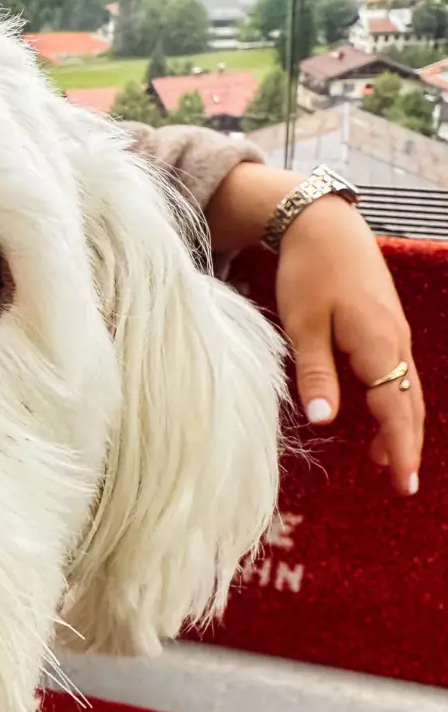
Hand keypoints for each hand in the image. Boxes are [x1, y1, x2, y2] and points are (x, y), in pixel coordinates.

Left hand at [206, 162, 423, 496]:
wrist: (324, 225)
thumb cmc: (309, 273)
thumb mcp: (303, 326)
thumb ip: (316, 374)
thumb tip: (326, 422)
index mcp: (377, 345)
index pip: (394, 409)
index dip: (400, 448)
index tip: (404, 481)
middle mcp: (394, 342)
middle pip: (408, 405)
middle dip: (407, 446)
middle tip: (404, 486)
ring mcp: (393, 334)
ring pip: (405, 391)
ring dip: (401, 427)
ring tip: (389, 463)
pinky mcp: (384, 328)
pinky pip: (397, 375)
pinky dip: (394, 402)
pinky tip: (379, 418)